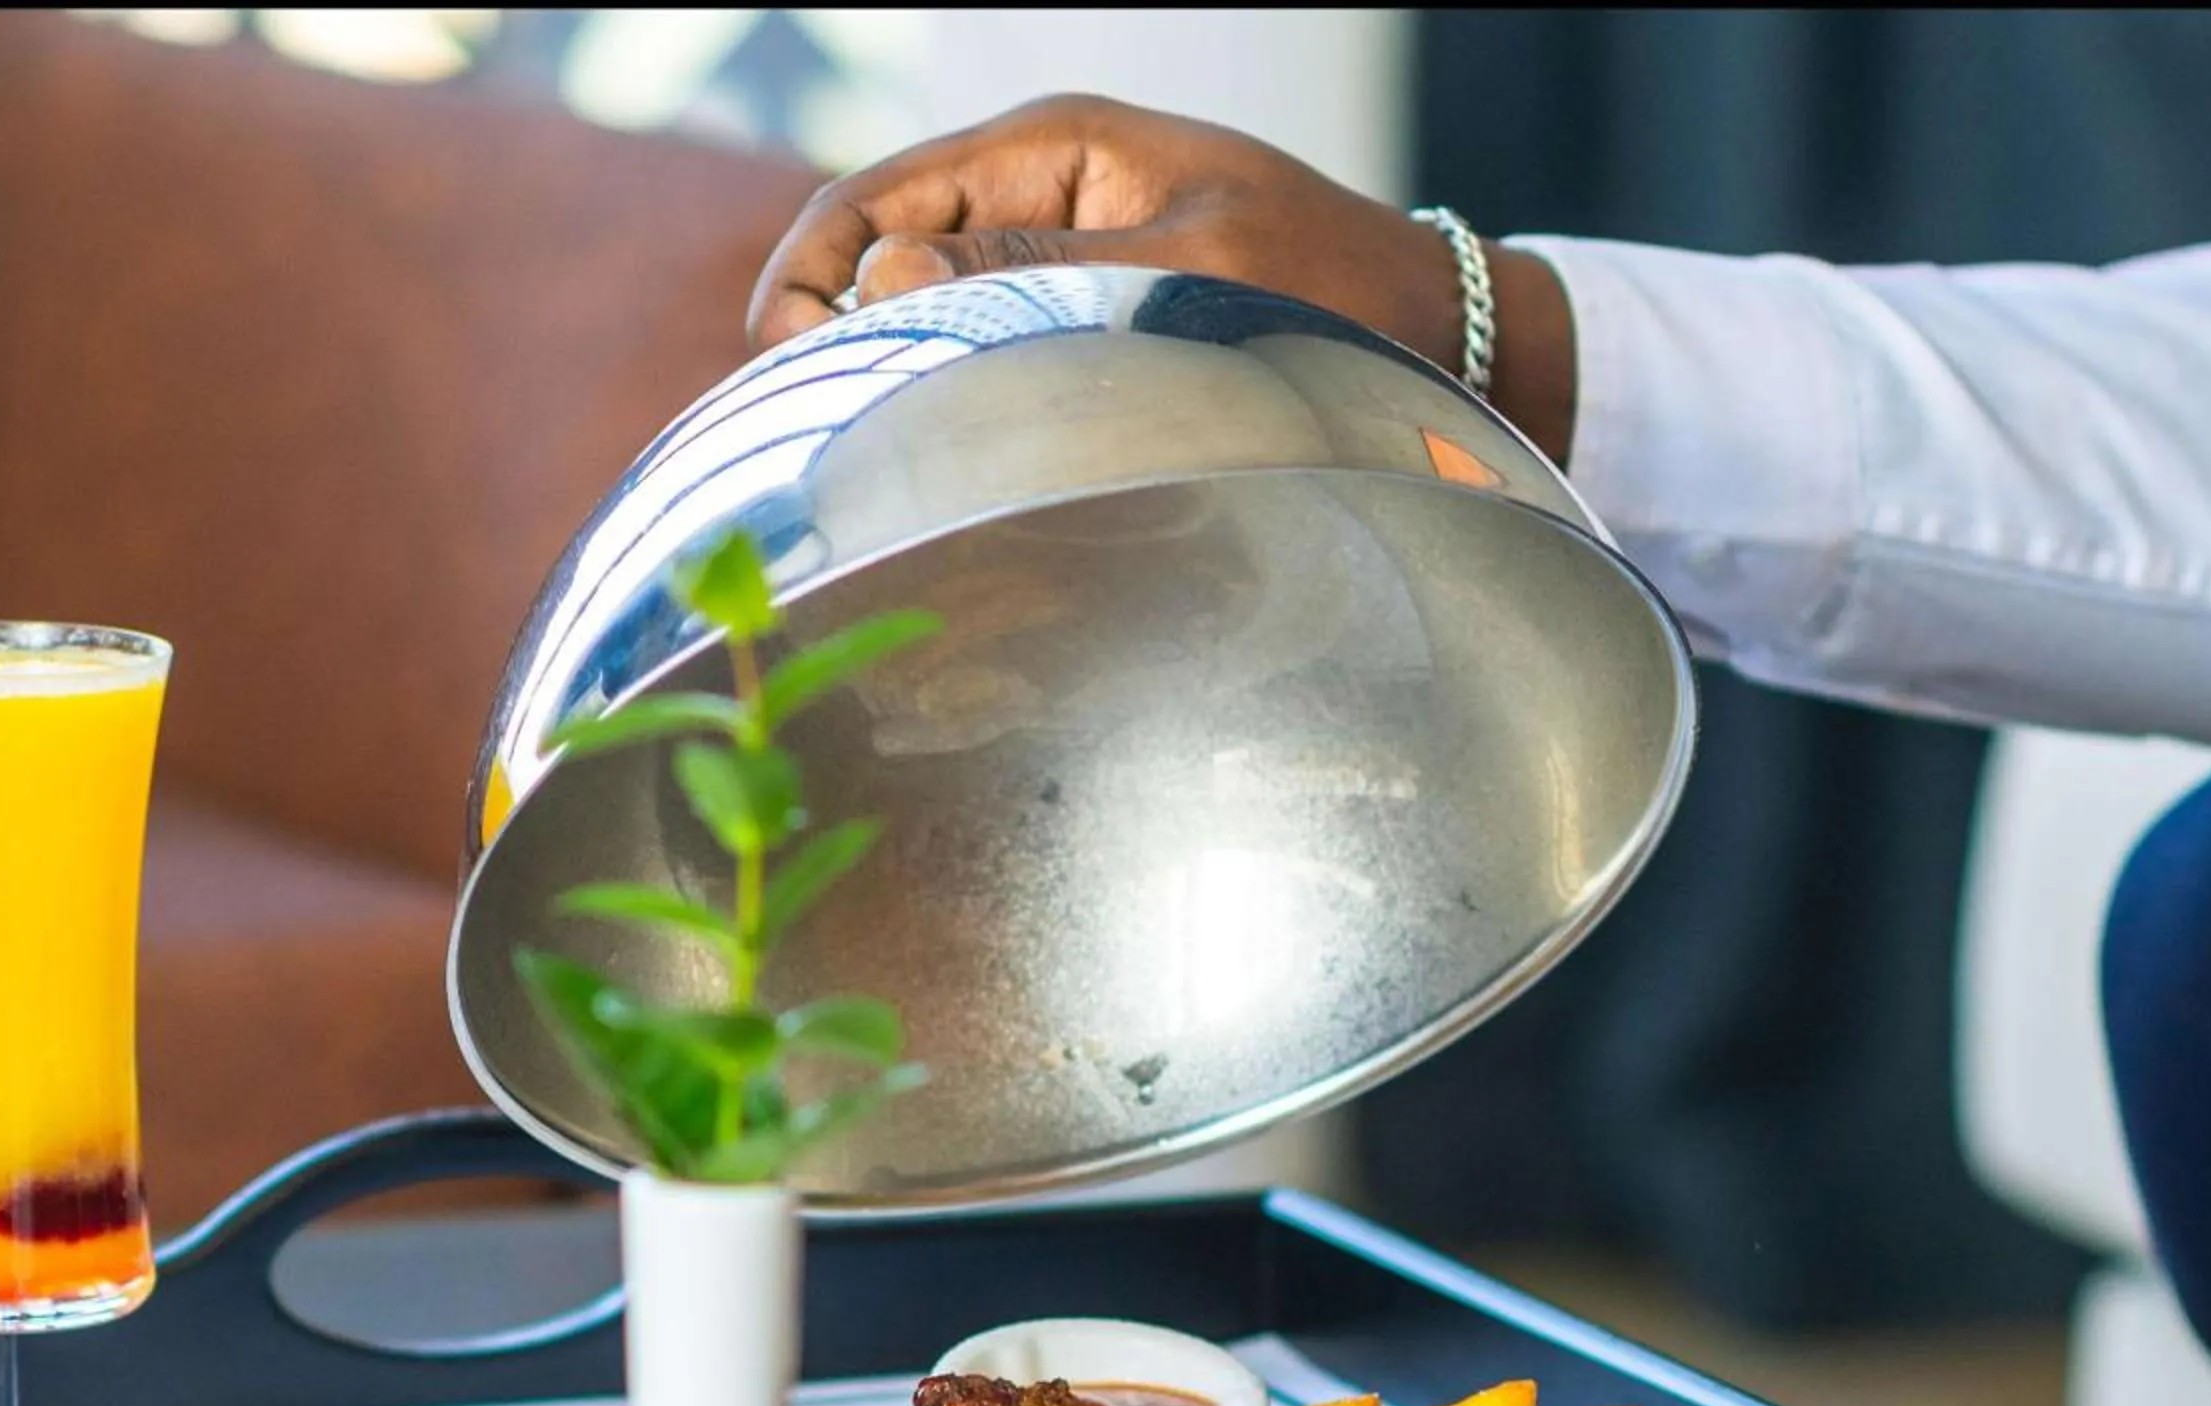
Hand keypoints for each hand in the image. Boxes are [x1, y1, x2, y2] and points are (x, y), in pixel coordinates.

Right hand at [747, 95, 1574, 461]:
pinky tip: (923, 450)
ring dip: (874, 369)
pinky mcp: (1081, 311)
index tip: (776, 363)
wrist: (1435, 332)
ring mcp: (1059, 254)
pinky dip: (934, 387)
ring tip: (850, 450)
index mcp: (1056, 148)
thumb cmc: (1334, 296)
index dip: (807, 278)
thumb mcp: (1189, 276)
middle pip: (876, 252)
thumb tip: (883, 285)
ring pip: (917, 307)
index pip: (874, 198)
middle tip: (801, 428)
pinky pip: (975, 342)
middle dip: (823, 332)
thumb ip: (1035, 279)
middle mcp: (1043, 193)